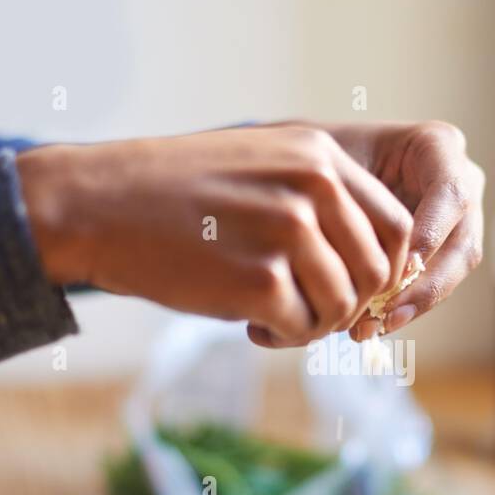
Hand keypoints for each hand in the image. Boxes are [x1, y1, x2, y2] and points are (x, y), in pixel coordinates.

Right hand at [17, 126, 412, 345]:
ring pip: (344, 306)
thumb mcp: (262, 167)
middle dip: (353, 307)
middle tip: (312, 315)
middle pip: (379, 272)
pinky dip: (282, 338)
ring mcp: (288, 232)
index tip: (354, 292)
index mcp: (320, 156)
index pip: (395, 225)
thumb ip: (323, 202)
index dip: (384, 271)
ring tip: (273, 320)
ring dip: (315, 326)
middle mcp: (313, 188)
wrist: (98, 205)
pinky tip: (250, 327)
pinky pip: (302, 328)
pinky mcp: (260, 280)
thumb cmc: (178, 196)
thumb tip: (381, 266)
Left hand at [317, 121, 485, 338]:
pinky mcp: (443, 250)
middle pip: (463, 241)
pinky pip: (435, 282)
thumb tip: (365, 261)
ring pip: (455, 270)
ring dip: (417, 303)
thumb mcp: (331, 168)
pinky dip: (406, 306)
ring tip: (374, 326)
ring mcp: (458, 218)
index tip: (401, 266)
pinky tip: (372, 325)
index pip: (451, 194)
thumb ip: (351, 202)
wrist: (313, 174)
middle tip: (387, 312)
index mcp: (439, 147)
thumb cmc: (320, 162)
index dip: (432, 233)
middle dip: (427, 283)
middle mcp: (461, 182)